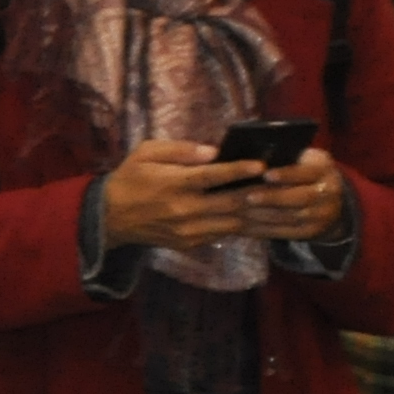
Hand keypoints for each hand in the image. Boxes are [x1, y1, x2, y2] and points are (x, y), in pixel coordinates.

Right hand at [100, 140, 273, 252]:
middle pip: (231, 202)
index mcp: (173, 184)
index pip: (211, 177)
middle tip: (284, 184)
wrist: (109, 218)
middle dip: (260, 193)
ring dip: (259, 214)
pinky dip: (245, 225)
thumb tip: (213, 151)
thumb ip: (180, 150)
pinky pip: (224, 233)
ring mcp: (189, 230)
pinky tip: (262, 217)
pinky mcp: (191, 243)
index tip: (261, 164)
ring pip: (233, 222)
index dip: (238, 170)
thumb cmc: (130, 178)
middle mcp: (184, 210)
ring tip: (283, 203)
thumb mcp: (145, 153)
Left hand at [239, 146, 347, 245]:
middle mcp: (328, 194)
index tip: (266, 174)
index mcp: (324, 170)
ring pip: (291, 217)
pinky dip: (262, 230)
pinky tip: (243, 227)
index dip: (286, 175)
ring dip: (263, 216)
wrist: (333, 201)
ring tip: (240, 213)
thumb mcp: (304, 160)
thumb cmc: (305, 171)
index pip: (306, 173)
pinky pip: (285, 233)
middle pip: (300, 198)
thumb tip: (253, 159)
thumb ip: (285, 159)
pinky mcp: (311, 232)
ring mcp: (321, 215)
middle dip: (273, 198)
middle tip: (248, 197)